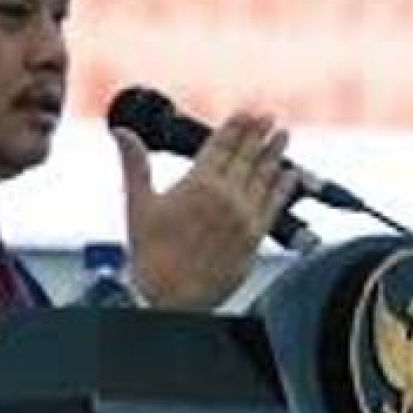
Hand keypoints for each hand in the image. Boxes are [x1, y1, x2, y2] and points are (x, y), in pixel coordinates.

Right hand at [113, 113, 300, 309]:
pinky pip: (275, 205)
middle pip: (246, 156)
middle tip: (269, 117)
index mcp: (198, 183)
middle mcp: (225, 196)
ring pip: (264, 176)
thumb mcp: (137, 204)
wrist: (170, 299)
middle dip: (258, 134)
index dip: (236, 126)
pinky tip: (289, 175)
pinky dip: (283, 187)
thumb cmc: (150, 255)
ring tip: (282, 136)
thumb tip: (122, 132)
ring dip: (274, 154)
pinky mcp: (255, 238)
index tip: (246, 113)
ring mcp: (243, 216)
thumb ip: (135, 164)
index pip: (221, 145)